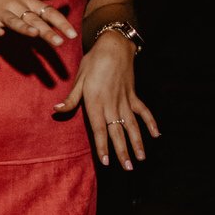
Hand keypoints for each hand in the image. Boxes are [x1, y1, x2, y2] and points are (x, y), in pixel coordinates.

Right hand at [0, 0, 77, 45]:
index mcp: (30, 1)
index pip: (49, 12)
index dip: (62, 23)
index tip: (73, 34)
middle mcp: (18, 6)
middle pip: (35, 20)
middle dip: (47, 31)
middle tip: (59, 42)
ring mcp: (2, 11)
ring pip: (14, 21)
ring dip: (23, 27)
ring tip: (34, 34)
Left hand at [55, 29, 158, 169]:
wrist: (115, 46)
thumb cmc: (93, 63)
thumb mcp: (79, 79)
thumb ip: (71, 98)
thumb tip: (57, 110)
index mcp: (96, 102)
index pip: (100, 130)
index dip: (102, 146)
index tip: (106, 162)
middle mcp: (112, 104)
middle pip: (117, 132)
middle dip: (122, 151)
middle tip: (127, 168)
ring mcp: (125, 101)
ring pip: (132, 126)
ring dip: (137, 142)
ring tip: (140, 159)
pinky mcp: (134, 95)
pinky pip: (144, 111)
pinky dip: (151, 123)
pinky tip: (157, 135)